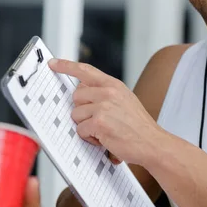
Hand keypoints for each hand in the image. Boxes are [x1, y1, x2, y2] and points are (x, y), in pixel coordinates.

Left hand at [48, 58, 164, 165]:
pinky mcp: (99, 122)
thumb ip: (105, 93)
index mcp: (114, 85)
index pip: (85, 70)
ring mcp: (104, 106)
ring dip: (86, 126)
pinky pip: (80, 130)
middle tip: (98, 120)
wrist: (152, 142)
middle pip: (76, 97)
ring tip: (104, 130)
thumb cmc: (138, 126)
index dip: (66, 66)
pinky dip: (90, 138)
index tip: (53, 63)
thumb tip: (82, 93)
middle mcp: (109, 92)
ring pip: (76, 115)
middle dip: (82, 111)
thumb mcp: (125, 100)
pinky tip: (104, 138)